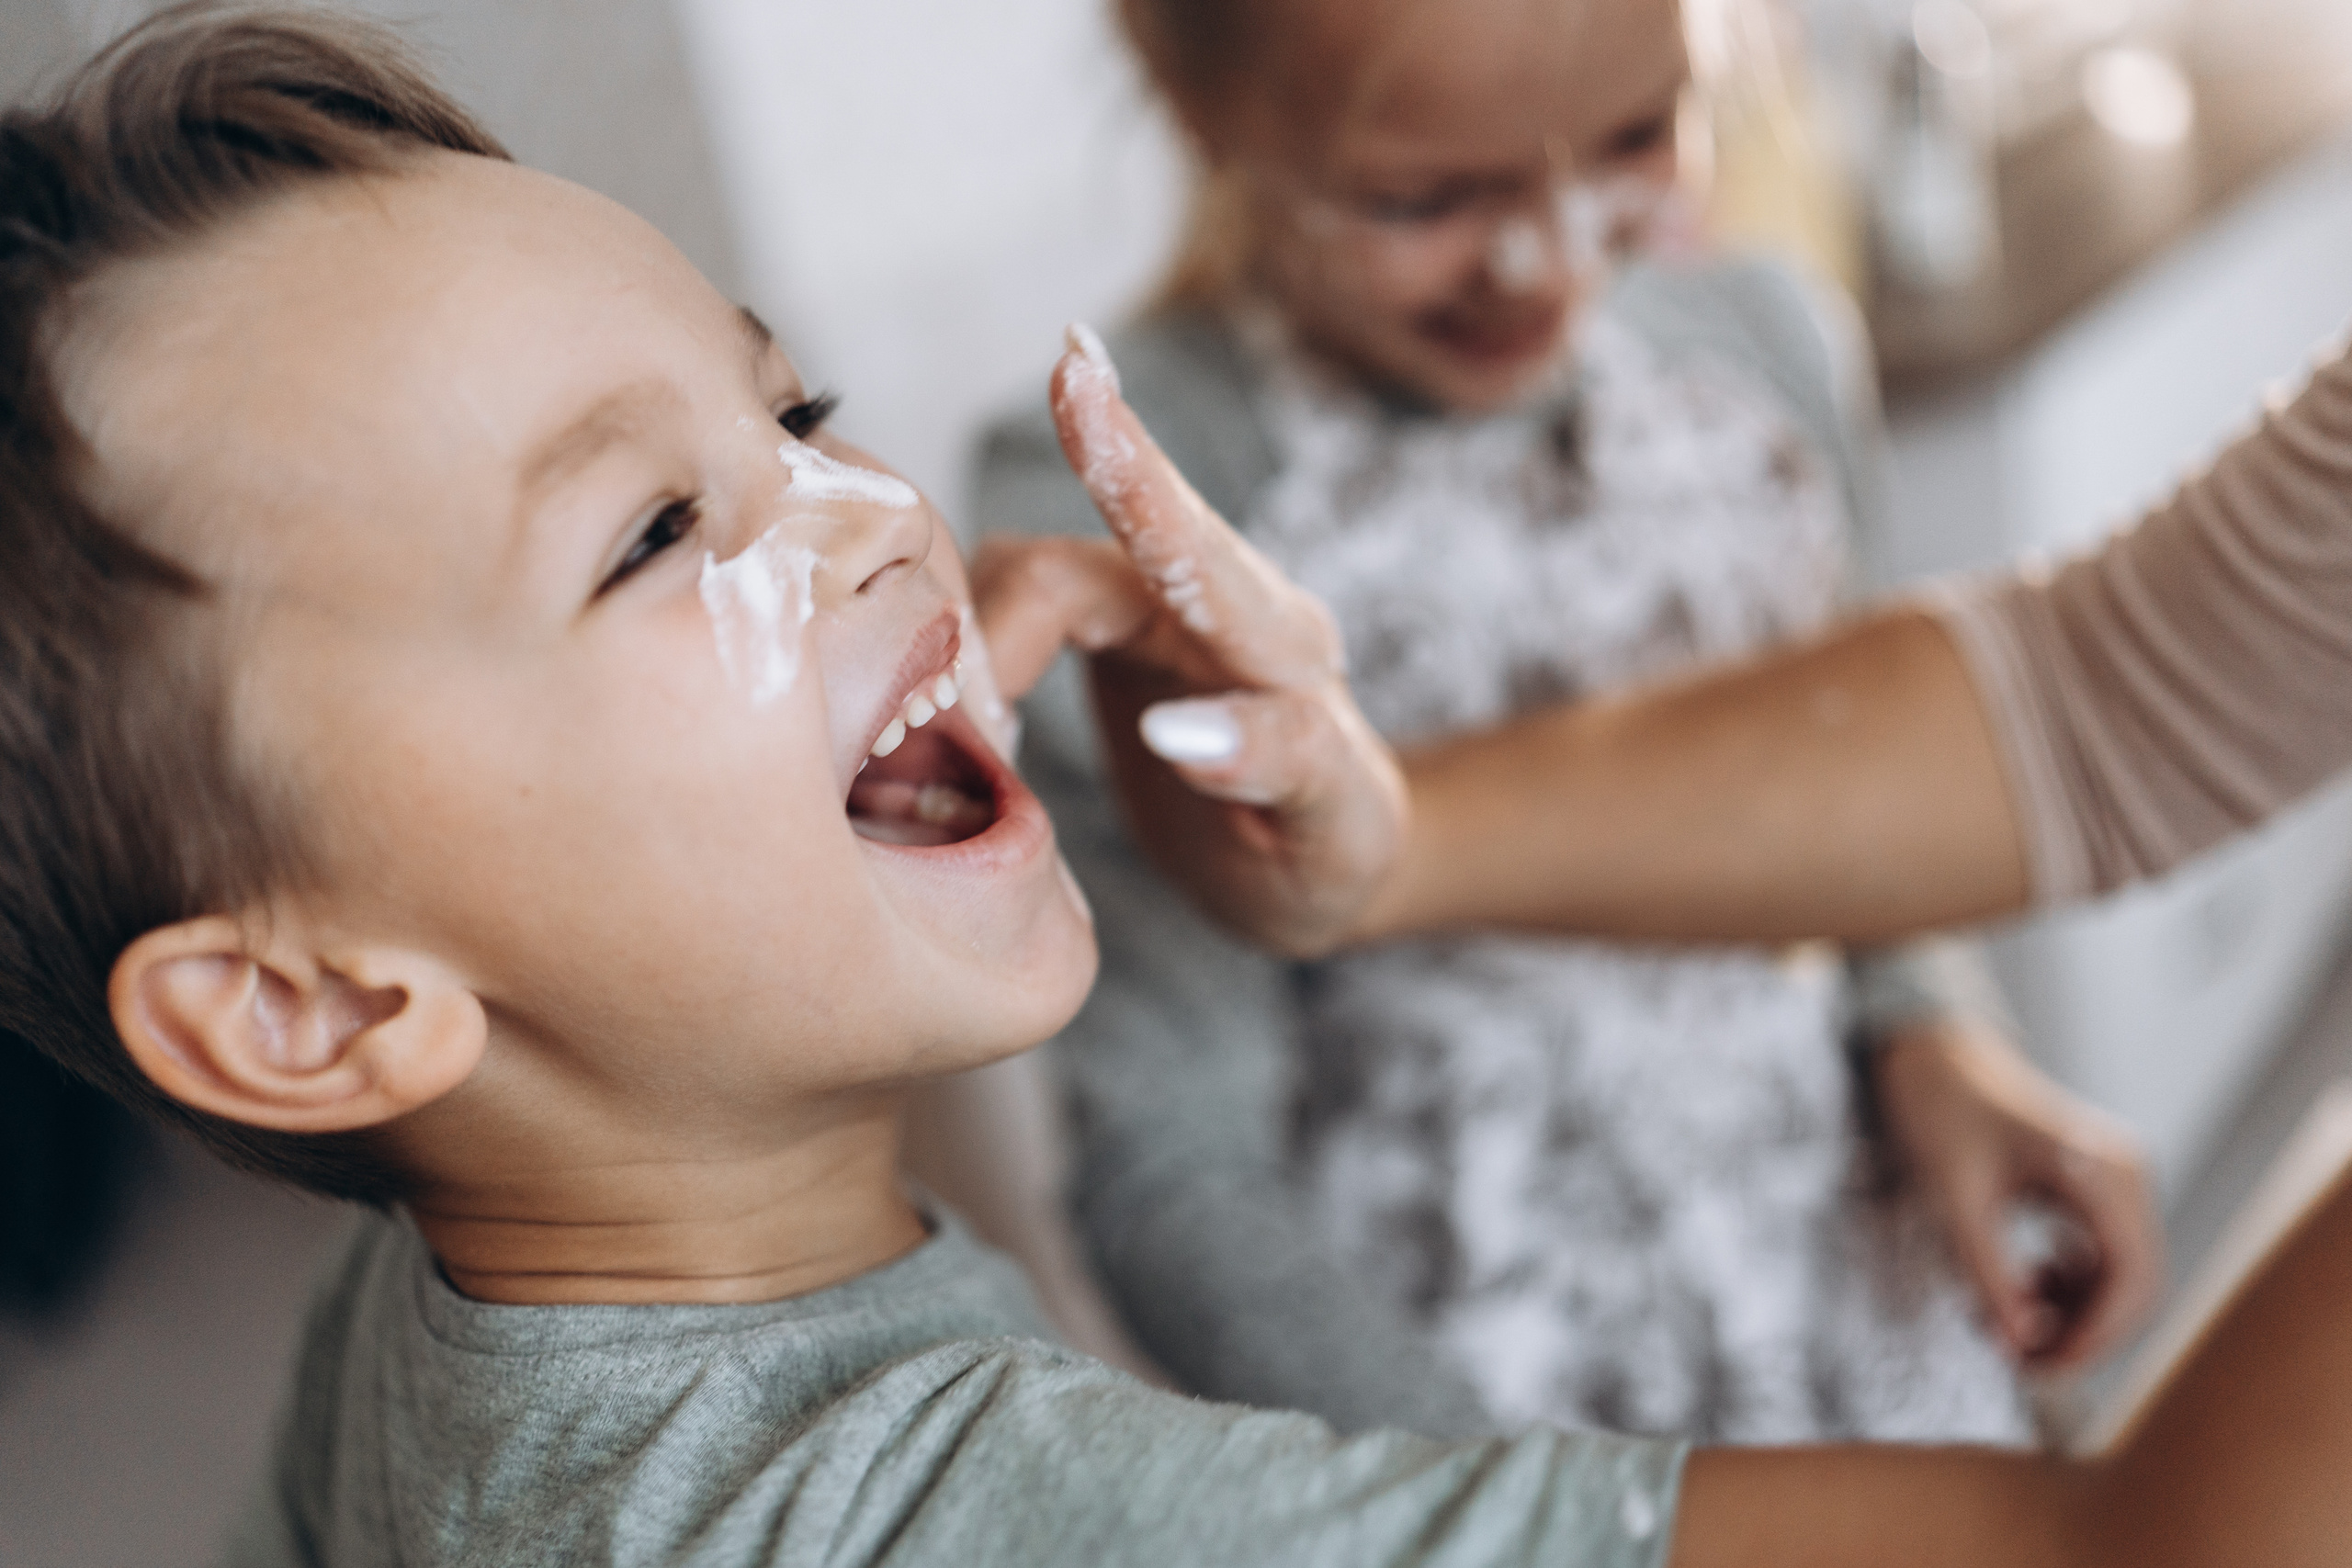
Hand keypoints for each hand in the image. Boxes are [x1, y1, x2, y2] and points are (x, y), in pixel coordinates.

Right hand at [971, 327, 1404, 957]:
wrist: (1306, 866)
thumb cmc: (1335, 853)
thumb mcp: (1338, 830)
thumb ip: (1283, 764)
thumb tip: (1176, 730)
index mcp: (1276, 639)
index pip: (1190, 543)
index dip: (1125, 460)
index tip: (1074, 369)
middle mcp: (1204, 600)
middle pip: (1064, 571)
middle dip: (990, 617)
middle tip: (950, 733)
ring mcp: (1144, 607)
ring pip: (1019, 588)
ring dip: (974, 659)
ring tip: (967, 762)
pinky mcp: (1097, 627)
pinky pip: (1003, 613)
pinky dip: (968, 664)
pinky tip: (961, 731)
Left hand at [1873, 1017, 2163, 1370]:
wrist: (1930, 1052)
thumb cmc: (1939, 1110)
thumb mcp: (1954, 1197)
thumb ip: (1988, 1273)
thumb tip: (2019, 1345)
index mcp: (2104, 1172)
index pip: (2131, 1280)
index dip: (2094, 1338)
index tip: (2038, 1367)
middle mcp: (2126, 1174)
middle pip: (2136, 1286)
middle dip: (2084, 1333)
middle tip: (2018, 1359)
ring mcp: (2116, 1179)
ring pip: (2122, 1277)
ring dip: (2076, 1313)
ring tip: (2008, 1322)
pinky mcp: (2094, 1186)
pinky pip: (2102, 1255)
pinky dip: (2070, 1285)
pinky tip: (2023, 1288)